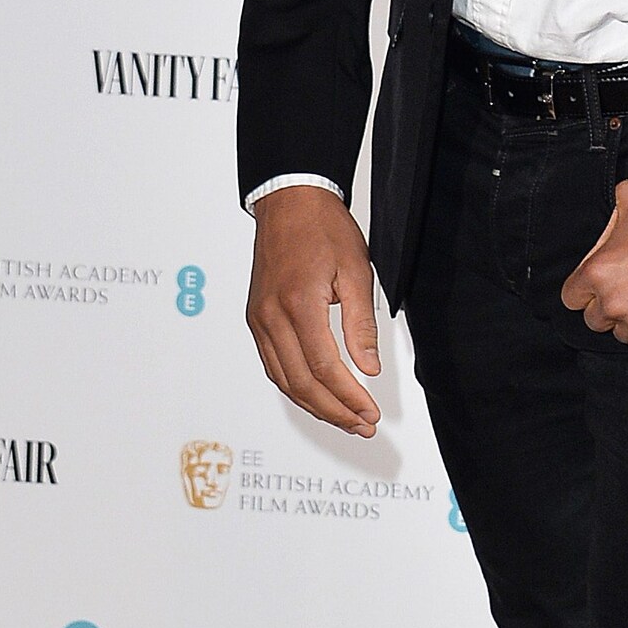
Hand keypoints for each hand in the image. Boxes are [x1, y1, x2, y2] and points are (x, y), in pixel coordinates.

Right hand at [247, 189, 381, 435]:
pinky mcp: (256, 319)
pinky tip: (316, 396)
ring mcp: (259, 319)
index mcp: (298, 304)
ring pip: (283, 379)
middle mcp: (271, 316)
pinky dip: (295, 387)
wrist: (289, 202)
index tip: (370, 412)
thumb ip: (360, 324)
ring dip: (314, 405)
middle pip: (301, 382)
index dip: (349, 397)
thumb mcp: (355, 272)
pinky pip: (272, 365)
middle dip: (334, 411)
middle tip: (362, 425)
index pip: (326, 368)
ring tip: (344, 419)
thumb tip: (368, 368)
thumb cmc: (323, 229)